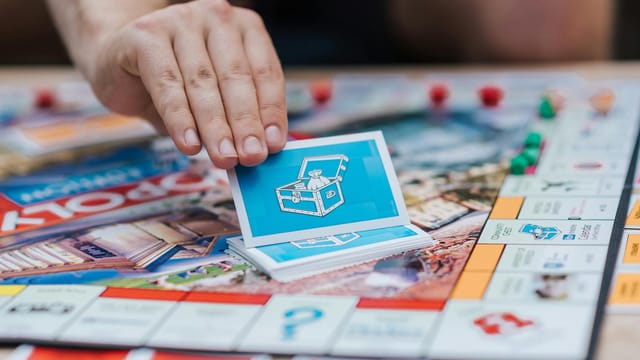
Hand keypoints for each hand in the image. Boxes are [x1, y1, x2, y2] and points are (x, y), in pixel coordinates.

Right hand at [86, 0, 286, 168]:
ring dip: (216, 126)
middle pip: (236, 77)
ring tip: (224, 157)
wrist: (117, 61)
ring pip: (203, 83)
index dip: (271, 111)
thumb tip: (260, 152)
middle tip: (252, 156)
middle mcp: (215, 17)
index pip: (265, 72)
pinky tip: (190, 145)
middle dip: (245, 123)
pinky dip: (180, 119)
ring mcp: (179, 21)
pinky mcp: (144, 35)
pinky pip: (167, 85)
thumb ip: (238, 117)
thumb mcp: (216, 97)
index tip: (275, 145)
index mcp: (244, 27)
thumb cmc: (175, 81)